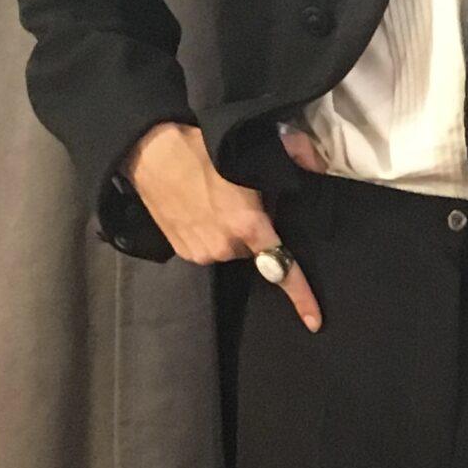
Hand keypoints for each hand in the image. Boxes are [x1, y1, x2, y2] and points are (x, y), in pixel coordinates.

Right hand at [122, 121, 322, 330]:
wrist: (150, 152)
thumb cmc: (200, 149)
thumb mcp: (251, 146)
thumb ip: (294, 152)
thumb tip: (317, 164)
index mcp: (248, 226)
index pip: (282, 269)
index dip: (302, 297)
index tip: (314, 321)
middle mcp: (226, 247)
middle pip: (254, 250)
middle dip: (255, 232)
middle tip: (242, 201)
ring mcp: (202, 253)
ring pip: (231, 249)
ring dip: (230, 233)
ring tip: (215, 202)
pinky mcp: (183, 252)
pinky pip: (210, 249)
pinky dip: (211, 235)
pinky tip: (200, 211)